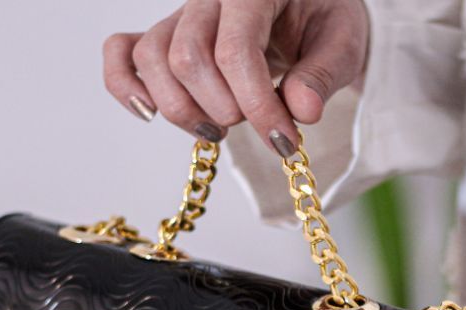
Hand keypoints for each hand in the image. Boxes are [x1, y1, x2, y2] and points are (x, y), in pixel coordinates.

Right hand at [102, 0, 368, 154]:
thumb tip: (301, 110)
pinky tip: (150, 113)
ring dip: (182, 109)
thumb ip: (322, 74)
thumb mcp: (342, 44)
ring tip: (219, 128)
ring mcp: (182, 14)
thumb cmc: (325, 22)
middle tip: (256, 122)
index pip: (235, 50)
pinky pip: (122, 51)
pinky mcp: (166, 35)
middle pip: (187, 58)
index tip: (285, 141)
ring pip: (152, 59)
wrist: (312, 10)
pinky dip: (125, 85)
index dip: (256, 105)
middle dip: (223, 108)